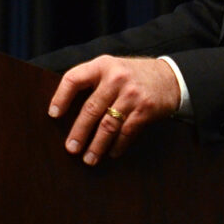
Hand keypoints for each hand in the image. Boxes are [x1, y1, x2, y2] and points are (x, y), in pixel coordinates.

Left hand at [47, 55, 179, 165]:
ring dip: (97, 145)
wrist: (171, 77)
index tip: (52, 114)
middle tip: (71, 148)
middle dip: (79, 132)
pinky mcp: (145, 109)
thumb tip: (64, 109)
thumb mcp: (111, 68)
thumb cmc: (132, 75)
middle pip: (91, 109)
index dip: (60, 97)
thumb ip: (91, 81)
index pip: (74, 79)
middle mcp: (116, 78)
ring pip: (108, 125)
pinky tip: (111, 153)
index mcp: (102, 65)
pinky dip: (117, 145)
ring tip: (88, 158)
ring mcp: (132, 94)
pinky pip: (127, 132)